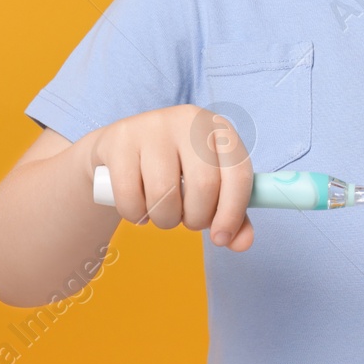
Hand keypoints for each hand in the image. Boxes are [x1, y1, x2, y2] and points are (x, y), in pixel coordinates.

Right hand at [85, 105, 255, 251]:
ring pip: (165, 194)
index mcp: (220, 129)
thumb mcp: (208, 187)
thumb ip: (231, 214)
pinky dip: (135, 214)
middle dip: (196, 218)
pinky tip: (137, 205)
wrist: (121, 153)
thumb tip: (242, 243)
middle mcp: (190, 120)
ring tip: (162, 211)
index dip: (233, 212)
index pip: (238, 173)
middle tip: (186, 219)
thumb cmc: (174, 171)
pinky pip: (130, 196)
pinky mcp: (121, 140)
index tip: (221, 238)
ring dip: (165, 219)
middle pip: (204, 185)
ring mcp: (153, 126)